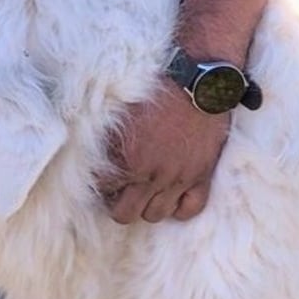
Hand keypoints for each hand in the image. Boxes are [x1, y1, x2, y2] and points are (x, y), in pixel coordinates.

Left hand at [103, 81, 229, 223]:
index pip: (103, 189)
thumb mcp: (123, 111)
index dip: (101, 183)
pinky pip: (190, 210)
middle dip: (119, 203)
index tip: (105, 177)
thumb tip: (97, 157)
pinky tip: (172, 196)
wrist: (199, 83)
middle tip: (122, 190)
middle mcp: (152, 175)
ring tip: (146, 191)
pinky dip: (179, 208)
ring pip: (154, 215)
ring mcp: (179, 179)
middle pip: (125, 214)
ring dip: (147, 205)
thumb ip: (108, 139)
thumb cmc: (159, 92)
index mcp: (129, 159)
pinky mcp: (202, 177)